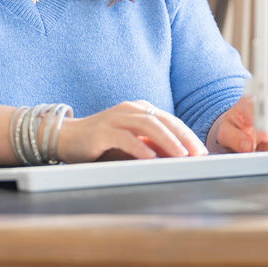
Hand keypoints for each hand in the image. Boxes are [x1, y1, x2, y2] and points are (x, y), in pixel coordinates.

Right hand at [55, 100, 207, 162]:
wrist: (66, 137)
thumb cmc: (102, 142)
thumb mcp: (132, 143)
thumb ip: (152, 146)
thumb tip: (178, 158)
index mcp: (139, 110)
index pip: (170, 120)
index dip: (187, 134)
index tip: (201, 151)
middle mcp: (130, 109)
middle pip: (163, 120)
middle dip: (183, 137)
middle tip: (198, 153)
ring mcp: (116, 118)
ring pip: (147, 125)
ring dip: (167, 140)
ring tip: (181, 155)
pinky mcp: (102, 131)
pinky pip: (125, 137)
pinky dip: (140, 147)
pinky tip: (151, 157)